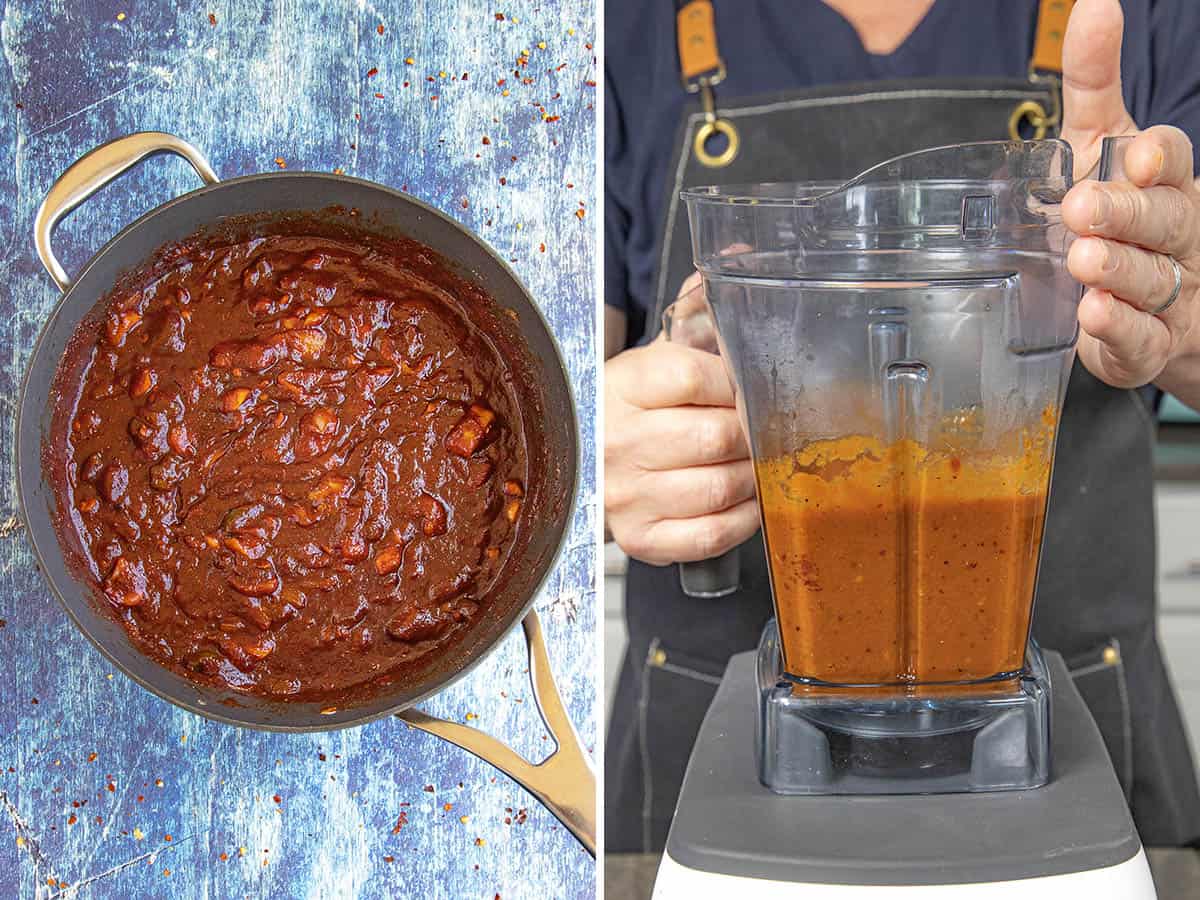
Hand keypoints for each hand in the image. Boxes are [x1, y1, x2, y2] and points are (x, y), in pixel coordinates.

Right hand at [604, 273, 758, 563]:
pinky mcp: (643, 539)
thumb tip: (740, 255)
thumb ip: (696, 310)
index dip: (736, 383)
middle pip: (716, 435)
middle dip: (752, 432)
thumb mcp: (651, 356)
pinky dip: (743, 519)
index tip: (746, 387)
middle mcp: (617, 442)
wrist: (581, 462)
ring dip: (754, 475)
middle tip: (761, 429)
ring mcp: (628, 495)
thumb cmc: (631, 409)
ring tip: (755, 462)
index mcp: (621, 386)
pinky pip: (711, 534)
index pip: (693, 376)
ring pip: (721, 486)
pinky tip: (745, 500)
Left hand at [1060, 0, 1198, 388]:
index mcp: (1161, 185)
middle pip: (1162, 219)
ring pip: (1151, 277)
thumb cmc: (1110, 214)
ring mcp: (1165, 292)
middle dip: (1126, 213)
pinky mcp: (1143, 342)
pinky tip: (1095, 314)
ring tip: (1083, 260)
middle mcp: (1171, 235)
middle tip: (1083, 208)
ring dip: (1118, 268)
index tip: (1135, 153)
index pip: (1172, 162)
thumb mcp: (1094, 145)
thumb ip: (1093, 83)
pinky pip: (1139, 337)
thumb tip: (1095, 5)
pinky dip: (1120, 327)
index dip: (1157, 157)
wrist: (1129, 302)